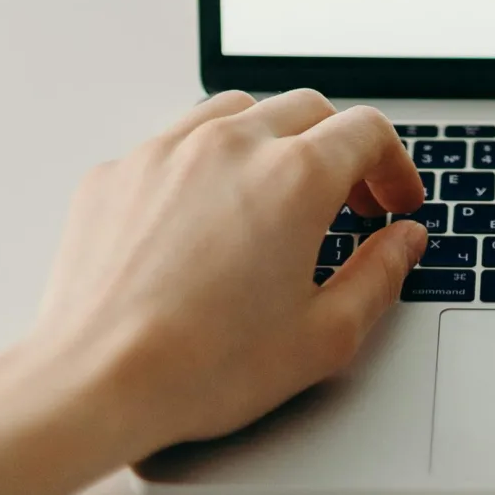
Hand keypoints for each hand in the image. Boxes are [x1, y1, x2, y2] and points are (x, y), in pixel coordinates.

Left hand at [33, 88, 426, 454]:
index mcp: (293, 176)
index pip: (366, 132)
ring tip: (275, 199)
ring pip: (239, 113)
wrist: (91, 384)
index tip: (394, 202)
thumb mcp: (321, 339)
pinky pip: (176, 144)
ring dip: (272, 143)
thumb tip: (402, 242)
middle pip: (308, 110)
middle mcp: (231, 143)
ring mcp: (168, 149)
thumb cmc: (201, 369)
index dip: (394, 166)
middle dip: (340, 150)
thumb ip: (378, 277)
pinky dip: (204, 165)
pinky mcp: (119, 171)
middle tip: (347, 204)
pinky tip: (203, 219)